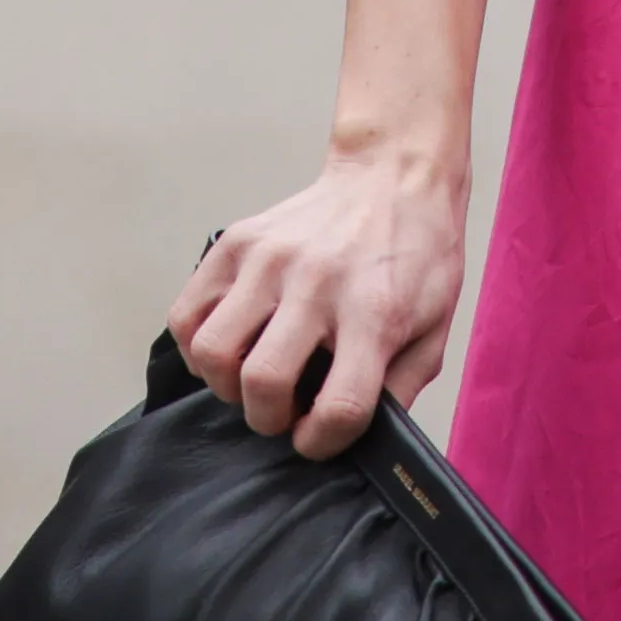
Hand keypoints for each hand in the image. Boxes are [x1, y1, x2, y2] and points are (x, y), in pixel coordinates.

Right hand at [169, 152, 468, 459]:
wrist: (391, 179)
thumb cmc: (416, 257)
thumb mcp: (434, 330)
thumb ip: (398, 389)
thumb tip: (357, 440)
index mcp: (375, 311)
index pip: (338, 406)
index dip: (321, 441)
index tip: (317, 438)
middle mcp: (316, 284)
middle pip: (263, 382)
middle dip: (268, 418)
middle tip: (283, 411)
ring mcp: (268, 260)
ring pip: (211, 352)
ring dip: (227, 385)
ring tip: (253, 378)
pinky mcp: (234, 244)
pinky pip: (186, 315)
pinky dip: (197, 347)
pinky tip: (230, 348)